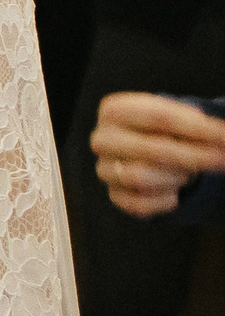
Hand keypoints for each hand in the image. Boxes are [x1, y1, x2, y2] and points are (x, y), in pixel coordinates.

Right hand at [92, 90, 224, 216]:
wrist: (145, 152)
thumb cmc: (164, 131)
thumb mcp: (176, 116)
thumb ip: (194, 121)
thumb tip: (218, 133)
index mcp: (114, 110)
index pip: (158, 117)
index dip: (197, 128)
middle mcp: (102, 139)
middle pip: (151, 149)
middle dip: (193, 156)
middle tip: (222, 159)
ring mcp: (104, 169)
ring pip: (142, 178)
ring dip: (175, 177)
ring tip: (187, 173)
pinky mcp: (113, 196)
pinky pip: (141, 204)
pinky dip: (165, 200)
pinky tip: (174, 191)